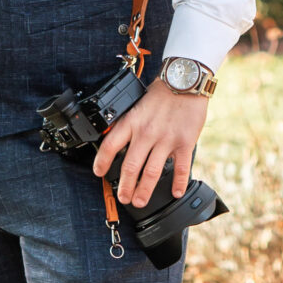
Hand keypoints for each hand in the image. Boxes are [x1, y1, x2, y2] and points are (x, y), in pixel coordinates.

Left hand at [92, 78, 208, 207]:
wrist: (184, 81)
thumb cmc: (161, 92)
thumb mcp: (137, 104)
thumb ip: (130, 122)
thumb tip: (119, 140)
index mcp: (132, 121)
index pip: (110, 144)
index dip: (102, 161)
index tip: (98, 173)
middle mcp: (146, 132)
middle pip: (130, 166)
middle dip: (124, 186)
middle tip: (123, 197)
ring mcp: (165, 139)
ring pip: (151, 172)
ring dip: (144, 190)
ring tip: (139, 201)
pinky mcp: (184, 143)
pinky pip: (179, 168)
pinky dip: (177, 183)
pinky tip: (175, 193)